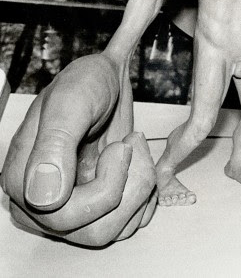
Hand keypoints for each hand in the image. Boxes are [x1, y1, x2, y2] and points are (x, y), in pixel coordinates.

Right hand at [1, 54, 156, 245]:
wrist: (107, 78)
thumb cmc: (86, 84)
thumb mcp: (71, 102)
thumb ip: (55, 145)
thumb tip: (43, 197)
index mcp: (24, 181)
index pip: (63, 218)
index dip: (103, 189)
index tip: (119, 148)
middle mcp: (44, 203)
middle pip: (94, 232)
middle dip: (127, 189)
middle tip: (130, 145)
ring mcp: (73, 207)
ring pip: (115, 231)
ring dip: (139, 189)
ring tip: (135, 149)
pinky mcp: (100, 206)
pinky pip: (130, 223)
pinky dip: (145, 195)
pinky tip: (140, 163)